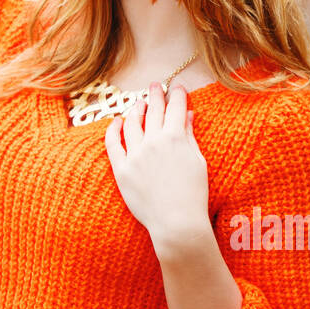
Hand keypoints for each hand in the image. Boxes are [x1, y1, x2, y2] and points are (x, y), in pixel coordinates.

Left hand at [104, 82, 213, 252]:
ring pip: (132, 123)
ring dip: (136, 109)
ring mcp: (135, 155)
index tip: (177, 88)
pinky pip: (113, 144)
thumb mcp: (197, 161)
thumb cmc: (193, 194)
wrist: (177, 222)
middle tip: (156, 85)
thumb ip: (189, 136)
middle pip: (153, 110)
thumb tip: (188, 115)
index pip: (175, 108)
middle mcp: (153, 142)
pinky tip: (116, 121)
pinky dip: (113, 130)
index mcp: (175, 138)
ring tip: (139, 103)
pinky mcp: (122, 169)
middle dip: (156, 95)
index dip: (177, 95)